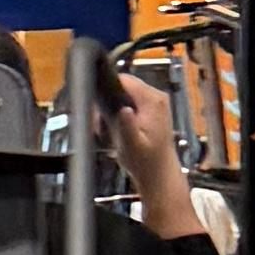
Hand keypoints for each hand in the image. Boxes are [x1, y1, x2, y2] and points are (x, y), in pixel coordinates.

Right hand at [109, 65, 198, 231]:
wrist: (158, 174)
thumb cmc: (145, 162)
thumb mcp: (131, 146)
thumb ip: (126, 126)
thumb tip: (123, 109)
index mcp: (152, 101)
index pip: (124, 80)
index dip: (106, 91)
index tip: (95, 109)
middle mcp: (156, 96)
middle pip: (122, 85)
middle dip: (107, 102)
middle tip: (99, 124)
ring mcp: (155, 101)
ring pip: (123, 93)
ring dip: (111, 108)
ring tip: (106, 129)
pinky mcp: (152, 108)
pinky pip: (129, 101)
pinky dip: (119, 112)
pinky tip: (115, 129)